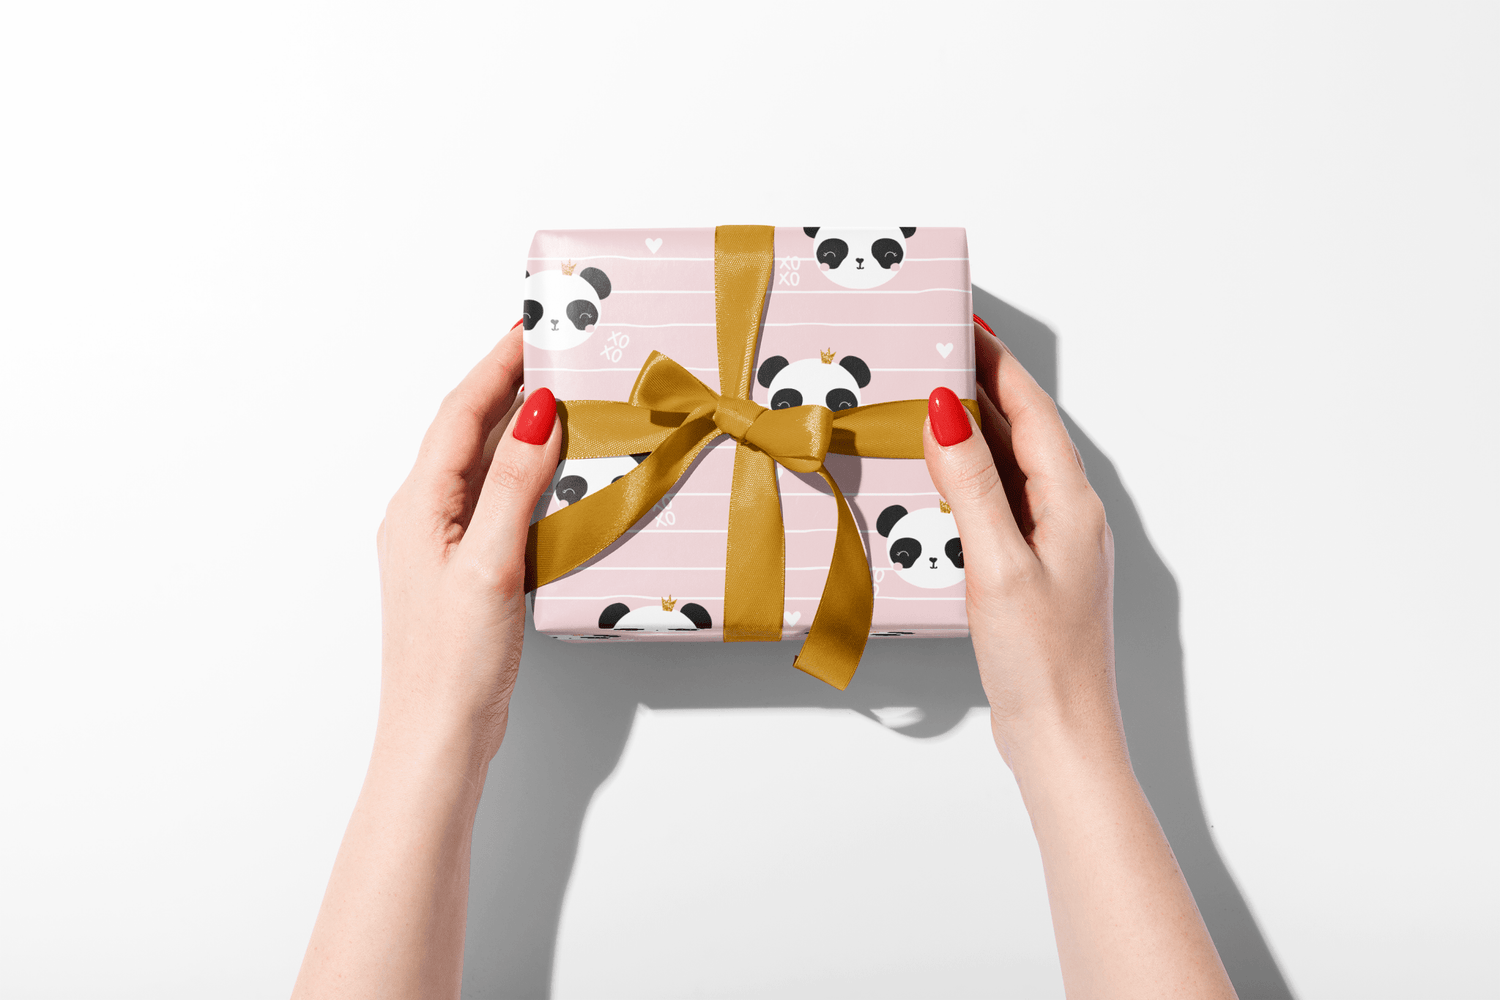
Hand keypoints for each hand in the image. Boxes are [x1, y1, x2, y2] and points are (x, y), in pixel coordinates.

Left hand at [294, 324, 559, 999]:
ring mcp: (440, 546)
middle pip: (466, 431)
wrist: (437, 738)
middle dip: (507, 384)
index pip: (461, 414)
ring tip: (562, 398)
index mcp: (420, 506)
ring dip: (516, 427)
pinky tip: (554, 479)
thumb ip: (513, 485)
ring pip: (480, 467)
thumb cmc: (455, 662)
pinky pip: (493, 502)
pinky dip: (523, 475)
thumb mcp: (490, 564)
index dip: (496, 365)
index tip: (532, 325)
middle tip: (555, 350)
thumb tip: (535, 410)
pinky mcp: (463, 573)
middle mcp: (423, 517)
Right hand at [923, 325, 1117, 767]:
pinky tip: (939, 486)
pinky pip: (1001, 505)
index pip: (1031, 411)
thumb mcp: (998, 566)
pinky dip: (969, 481)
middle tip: (936, 353)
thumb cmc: (1040, 662)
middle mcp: (1070, 516)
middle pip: (1023, 432)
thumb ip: (972, 486)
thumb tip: (948, 412)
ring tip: (928, 404)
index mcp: (1071, 504)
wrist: (1063, 739)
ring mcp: (1054, 546)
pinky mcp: (1034, 573)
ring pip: (1011, 469)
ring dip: (973, 433)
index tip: (965, 323)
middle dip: (982, 388)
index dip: (998, 362)